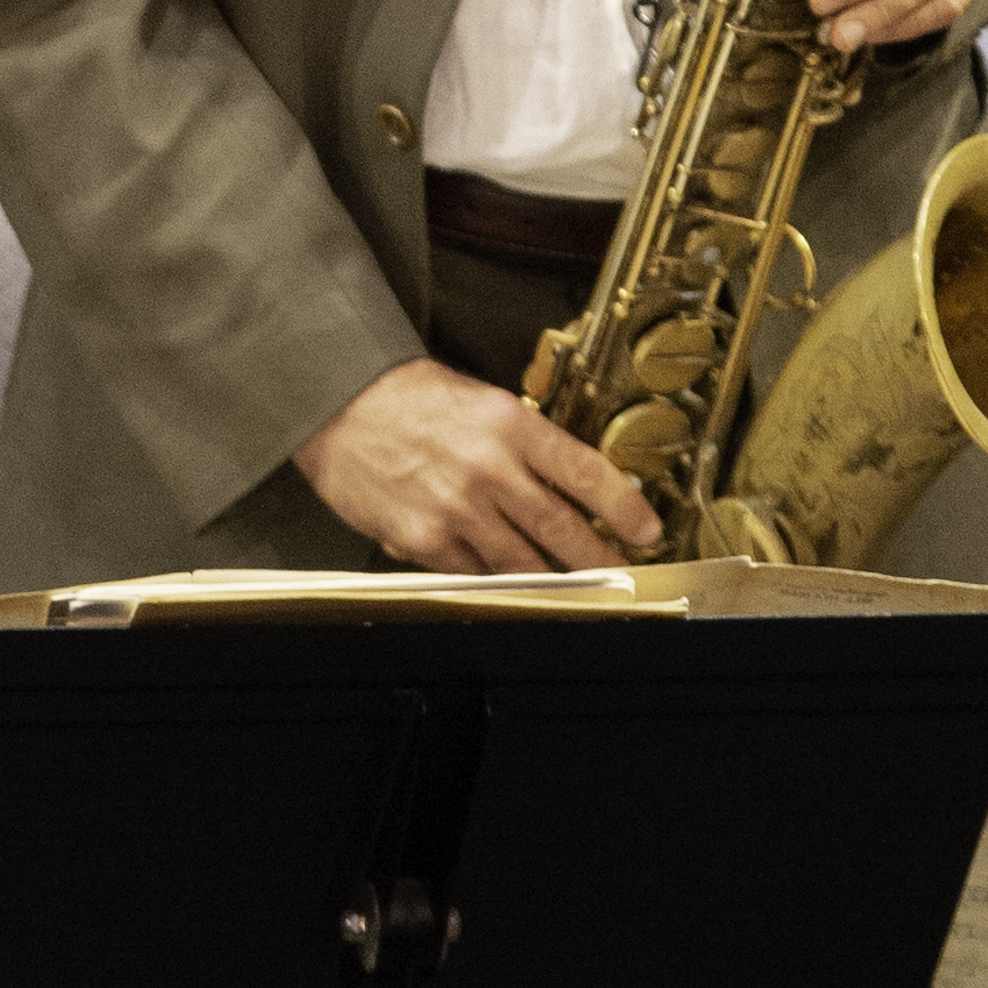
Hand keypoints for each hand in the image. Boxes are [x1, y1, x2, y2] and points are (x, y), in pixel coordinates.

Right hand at [293, 355, 661, 571]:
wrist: (340, 403)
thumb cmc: (410, 398)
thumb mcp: (481, 402)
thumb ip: (523, 445)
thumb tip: (565, 486)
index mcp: (510, 425)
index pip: (585, 472)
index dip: (624, 507)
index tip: (647, 529)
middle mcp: (489, 468)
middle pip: (561, 527)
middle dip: (599, 558)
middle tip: (621, 573)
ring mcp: (456, 509)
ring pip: (521, 561)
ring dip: (552, 580)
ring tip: (573, 588)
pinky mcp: (423, 540)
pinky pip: (472, 572)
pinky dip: (492, 579)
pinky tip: (506, 583)